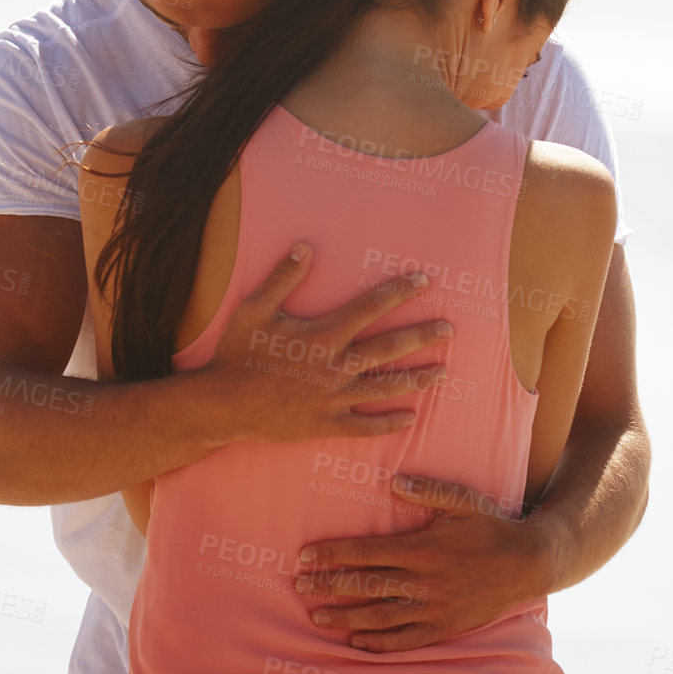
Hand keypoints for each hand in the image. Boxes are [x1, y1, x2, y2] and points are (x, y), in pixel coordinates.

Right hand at [200, 243, 452, 444]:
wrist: (222, 405)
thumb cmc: (237, 353)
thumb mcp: (254, 308)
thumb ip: (283, 277)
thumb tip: (306, 246)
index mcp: (322, 335)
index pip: (370, 307)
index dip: (399, 292)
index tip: (424, 282)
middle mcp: (334, 367)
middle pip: (388, 348)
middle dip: (422, 337)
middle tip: (450, 330)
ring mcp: (332, 398)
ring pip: (384, 388)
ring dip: (416, 380)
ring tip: (443, 373)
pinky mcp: (325, 424)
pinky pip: (364, 427)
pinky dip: (388, 424)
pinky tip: (410, 420)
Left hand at [293, 473, 554, 651]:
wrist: (528, 564)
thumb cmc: (492, 528)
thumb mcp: (464, 502)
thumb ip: (428, 491)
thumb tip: (392, 482)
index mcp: (424, 548)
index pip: (368, 552)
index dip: (333, 554)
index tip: (306, 556)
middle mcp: (425, 581)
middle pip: (366, 585)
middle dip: (329, 586)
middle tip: (299, 588)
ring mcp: (434, 608)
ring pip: (380, 615)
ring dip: (346, 617)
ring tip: (317, 617)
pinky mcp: (444, 627)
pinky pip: (406, 640)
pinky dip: (380, 643)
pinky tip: (357, 642)